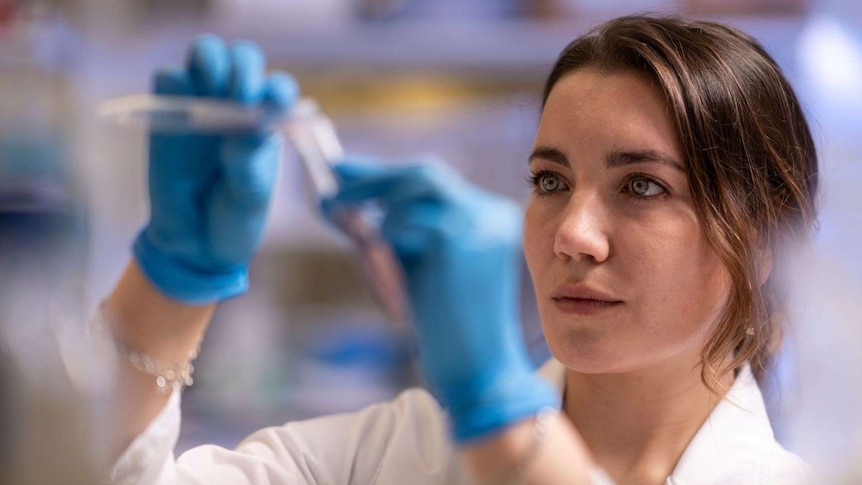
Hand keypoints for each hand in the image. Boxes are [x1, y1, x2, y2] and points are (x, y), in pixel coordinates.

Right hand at [133, 35, 297, 302]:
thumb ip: (249, 166)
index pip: (278, 88)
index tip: (274, 103)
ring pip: (207, 54)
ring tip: (214, 85)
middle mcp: (239, 105)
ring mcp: (203, 103)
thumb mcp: (248, 198)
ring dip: (211, 59)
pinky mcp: (168, 109)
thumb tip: (244, 134)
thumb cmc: (233, 218)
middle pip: (243, 59)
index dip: (277, 88)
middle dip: (243, 66)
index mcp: (269, 123)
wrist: (195, 242)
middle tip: (240, 94)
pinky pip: (169, 77)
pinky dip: (175, 79)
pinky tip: (182, 105)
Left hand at [329, 160, 558, 441]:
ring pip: (416, 184)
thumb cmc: (445, 326)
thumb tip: (337, 199)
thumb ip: (388, 234)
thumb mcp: (414, 268)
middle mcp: (489, 213)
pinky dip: (384, 232)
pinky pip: (407, 219)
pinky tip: (382, 257)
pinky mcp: (461, 239)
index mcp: (485, 219)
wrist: (475, 371)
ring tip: (343, 217)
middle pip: (425, 173)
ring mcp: (479, 223)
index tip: (345, 173)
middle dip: (372, 175)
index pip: (431, 182)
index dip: (385, 173)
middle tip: (330, 184)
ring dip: (372, 196)